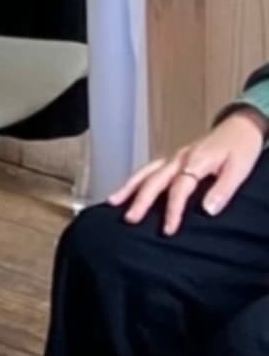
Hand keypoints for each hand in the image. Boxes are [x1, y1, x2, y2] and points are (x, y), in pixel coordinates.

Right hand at [115, 110, 263, 234]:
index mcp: (197, 161)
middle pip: (155, 179)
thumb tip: (207, 210)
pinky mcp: (173, 158)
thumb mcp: (240, 169)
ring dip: (129, 187)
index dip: (173, 210)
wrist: (242, 126)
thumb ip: (223, 190)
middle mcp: (181, 158)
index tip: (168, 229)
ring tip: (113, 201)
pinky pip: (149, 168)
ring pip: (147, 171)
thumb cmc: (242, 147)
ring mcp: (175, 156)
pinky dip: (135, 179)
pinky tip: (126, 189)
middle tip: (130, 218)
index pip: (180, 188)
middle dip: (141, 200)